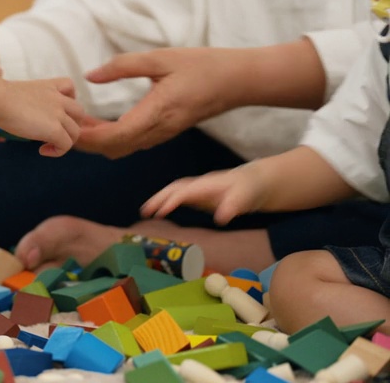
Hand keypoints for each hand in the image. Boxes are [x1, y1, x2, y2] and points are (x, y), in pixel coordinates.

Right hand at [0, 77, 82, 156]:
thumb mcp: (16, 92)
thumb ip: (25, 100)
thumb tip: (17, 113)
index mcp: (47, 86)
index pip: (69, 86)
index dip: (68, 99)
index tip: (56, 110)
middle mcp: (57, 98)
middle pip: (79, 112)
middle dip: (70, 124)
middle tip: (54, 132)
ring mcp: (58, 114)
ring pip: (75, 131)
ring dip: (64, 141)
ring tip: (47, 145)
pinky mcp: (55, 129)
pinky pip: (66, 145)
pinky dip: (57, 151)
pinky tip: (42, 151)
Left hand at [74, 47, 244, 158]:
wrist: (238, 81)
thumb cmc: (202, 65)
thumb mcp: (160, 59)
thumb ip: (123, 67)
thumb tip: (89, 76)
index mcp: (157, 113)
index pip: (114, 137)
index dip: (86, 137)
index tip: (63, 129)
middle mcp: (158, 130)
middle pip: (113, 148)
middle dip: (83, 142)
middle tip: (57, 128)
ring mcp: (162, 134)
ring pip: (121, 148)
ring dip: (95, 141)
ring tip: (71, 123)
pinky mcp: (164, 131)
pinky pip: (131, 141)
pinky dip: (109, 137)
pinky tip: (94, 123)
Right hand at [140, 163, 267, 225]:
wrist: (256, 182)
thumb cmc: (250, 189)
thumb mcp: (245, 198)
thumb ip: (233, 206)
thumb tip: (220, 219)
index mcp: (206, 184)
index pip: (184, 191)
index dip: (171, 201)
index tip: (159, 213)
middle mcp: (199, 185)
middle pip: (173, 188)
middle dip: (158, 198)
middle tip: (144, 212)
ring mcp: (198, 189)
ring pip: (174, 191)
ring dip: (159, 199)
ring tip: (146, 212)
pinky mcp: (200, 195)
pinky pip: (179, 197)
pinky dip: (167, 202)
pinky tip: (160, 212)